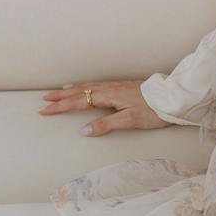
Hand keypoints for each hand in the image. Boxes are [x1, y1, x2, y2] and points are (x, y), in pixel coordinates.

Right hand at [38, 79, 167, 135]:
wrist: (172, 97)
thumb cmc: (153, 110)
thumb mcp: (130, 120)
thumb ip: (106, 125)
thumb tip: (84, 130)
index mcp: (108, 96)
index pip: (78, 102)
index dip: (61, 107)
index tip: (44, 111)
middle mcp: (109, 88)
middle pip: (79, 92)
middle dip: (60, 97)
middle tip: (44, 101)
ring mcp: (116, 86)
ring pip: (87, 87)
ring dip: (71, 91)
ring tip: (58, 92)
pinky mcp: (122, 86)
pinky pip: (97, 84)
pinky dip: (85, 86)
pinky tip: (86, 87)